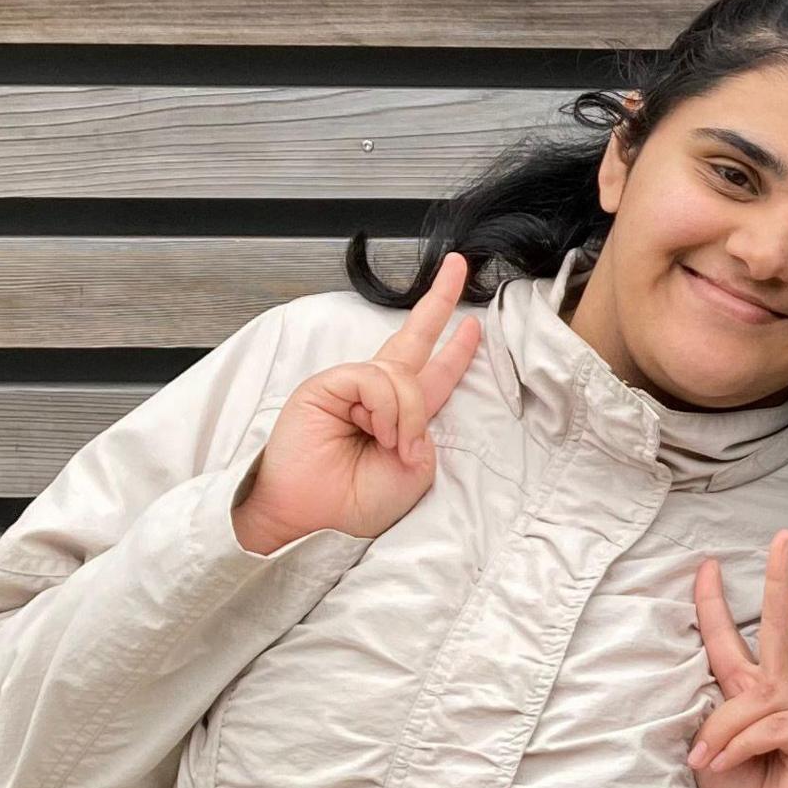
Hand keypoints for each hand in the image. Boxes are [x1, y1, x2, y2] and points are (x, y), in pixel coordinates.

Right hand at [231, 253, 482, 552]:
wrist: (313, 521)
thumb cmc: (354, 504)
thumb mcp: (413, 472)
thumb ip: (424, 433)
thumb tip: (412, 408)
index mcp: (400, 418)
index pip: (434, 374)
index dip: (456, 350)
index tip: (475, 325)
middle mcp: (376, 397)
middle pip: (414, 340)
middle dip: (438, 301)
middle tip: (457, 266)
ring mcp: (350, 388)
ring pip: (401, 374)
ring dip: (407, 413)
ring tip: (393, 446)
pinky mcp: (327, 385)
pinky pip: (374, 379)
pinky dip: (385, 408)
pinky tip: (377, 432)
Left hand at [688, 532, 787, 787]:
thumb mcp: (711, 754)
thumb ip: (716, 715)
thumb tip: (720, 696)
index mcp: (757, 701)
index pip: (737, 646)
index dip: (718, 608)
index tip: (706, 568)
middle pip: (781, 631)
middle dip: (777, 583)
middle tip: (779, 538)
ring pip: (756, 697)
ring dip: (723, 732)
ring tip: (707, 763)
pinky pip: (772, 723)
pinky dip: (742, 744)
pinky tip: (727, 765)